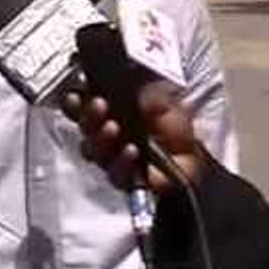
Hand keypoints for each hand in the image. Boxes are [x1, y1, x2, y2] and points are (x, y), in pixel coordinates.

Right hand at [61, 78, 202, 195]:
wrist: (193, 157)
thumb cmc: (174, 129)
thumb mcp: (165, 102)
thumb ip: (149, 94)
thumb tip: (135, 88)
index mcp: (110, 114)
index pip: (82, 108)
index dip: (75, 102)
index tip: (77, 92)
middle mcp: (106, 137)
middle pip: (85, 128)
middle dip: (89, 115)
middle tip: (99, 104)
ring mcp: (112, 159)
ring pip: (94, 151)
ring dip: (101, 138)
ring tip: (113, 127)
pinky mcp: (124, 180)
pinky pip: (116, 174)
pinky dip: (122, 161)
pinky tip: (130, 150)